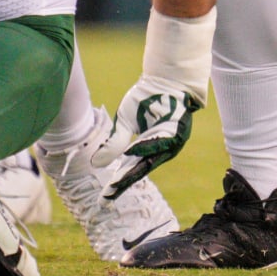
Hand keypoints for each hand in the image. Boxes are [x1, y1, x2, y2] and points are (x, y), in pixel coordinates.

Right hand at [91, 75, 201, 198]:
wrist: (166, 77)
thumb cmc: (147, 99)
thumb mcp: (125, 121)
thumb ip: (115, 142)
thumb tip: (97, 163)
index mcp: (150, 149)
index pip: (131, 169)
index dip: (118, 183)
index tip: (104, 198)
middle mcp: (163, 149)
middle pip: (141, 169)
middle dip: (125, 181)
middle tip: (109, 195)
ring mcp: (173, 140)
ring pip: (152, 158)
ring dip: (134, 169)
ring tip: (117, 181)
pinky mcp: (179, 128)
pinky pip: (162, 140)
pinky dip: (147, 146)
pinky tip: (132, 151)